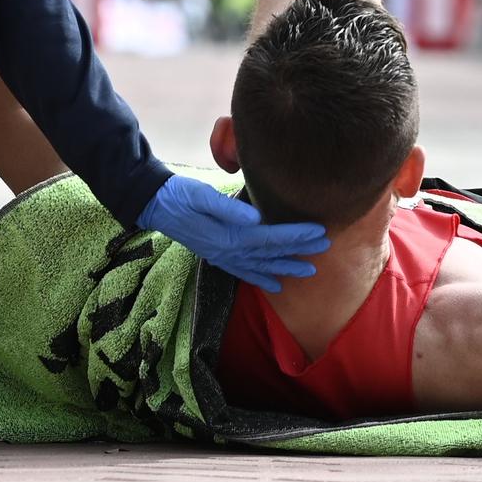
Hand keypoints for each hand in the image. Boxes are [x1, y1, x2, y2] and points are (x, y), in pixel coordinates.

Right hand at [138, 175, 328, 292]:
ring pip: (262, 266)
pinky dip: (261, 279)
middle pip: (271, 253)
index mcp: (229, 236)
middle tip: (326, 246)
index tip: (320, 231)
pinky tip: (275, 285)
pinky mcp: (217, 256)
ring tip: (309, 271)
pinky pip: (244, 273)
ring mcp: (223, 257)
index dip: (297, 235)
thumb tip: (256, 218)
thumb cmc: (180, 195)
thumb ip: (228, 208)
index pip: (271, 237)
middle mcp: (228, 252)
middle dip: (300, 250)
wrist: (155, 206)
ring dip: (286, 268)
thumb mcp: (201, 196)